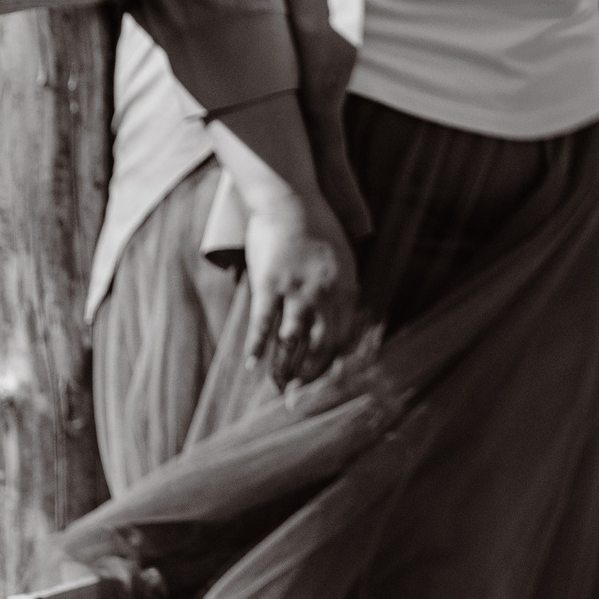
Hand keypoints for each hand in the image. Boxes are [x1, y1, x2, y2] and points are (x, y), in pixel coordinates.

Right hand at [244, 188, 359, 387]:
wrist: (290, 198)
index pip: (343, 338)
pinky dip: (256, 348)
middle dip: (309, 378)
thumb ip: (343, 289)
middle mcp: (326, 293)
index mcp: (347, 288)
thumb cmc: (316, 226)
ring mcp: (297, 289)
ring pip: (291, 342)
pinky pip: (263, 324)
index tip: (326, 387)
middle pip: (319, 346)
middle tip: (298, 400)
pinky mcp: (270, 283)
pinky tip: (251, 365)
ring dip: (282, 370)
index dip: (333, 366)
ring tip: (276, 390)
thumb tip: (345, 319)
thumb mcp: (343, 257)